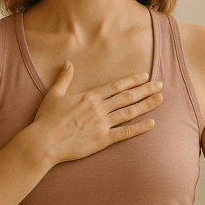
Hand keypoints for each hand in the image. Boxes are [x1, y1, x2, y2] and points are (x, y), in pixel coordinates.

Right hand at [30, 62, 162, 164]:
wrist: (44, 141)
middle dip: (145, 90)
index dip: (132, 80)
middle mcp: (99, 108)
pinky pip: (125, 133)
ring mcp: (102, 124)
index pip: (116, 86)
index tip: (145, 76)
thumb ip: (64, 78)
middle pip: (127, 96)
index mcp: (89, 96)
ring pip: (129, 112)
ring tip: (160, 99)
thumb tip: (68, 63)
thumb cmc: (46, 119)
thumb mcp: (54, 94)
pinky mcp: (102, 140)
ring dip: (147, 105)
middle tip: (160, 85)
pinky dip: (139, 128)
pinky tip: (151, 124)